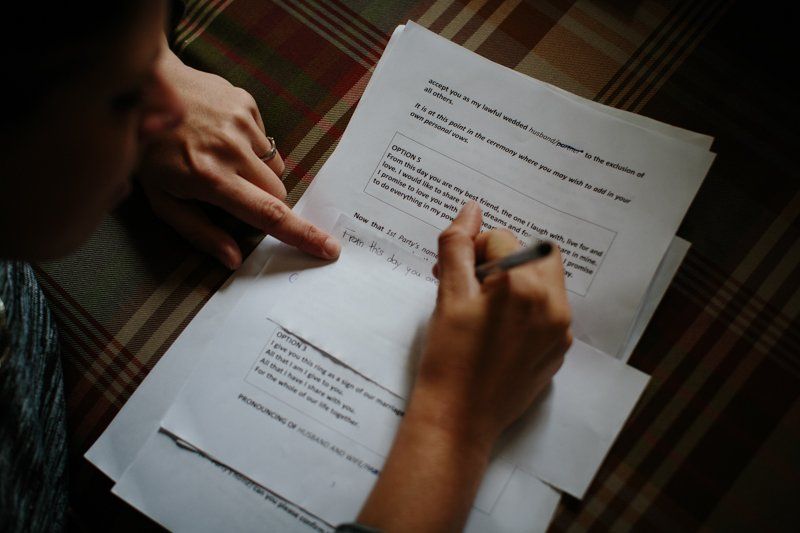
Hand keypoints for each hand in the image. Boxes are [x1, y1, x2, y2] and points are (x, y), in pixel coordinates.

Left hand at [137, 43, 339, 268]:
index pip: (268, 213)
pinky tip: (223, 138)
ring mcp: (241, 123)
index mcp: (210, 178)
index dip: (301, 234)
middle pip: (278, 191)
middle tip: (234, 194)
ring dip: (258, 173)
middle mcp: (231, 149)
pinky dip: (251, 147)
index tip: (328, 248)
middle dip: (266, 201)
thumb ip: (200, 233)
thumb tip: (234, 260)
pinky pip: (267, 140)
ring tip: (223, 160)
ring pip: (275, 167)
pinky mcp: (247, 104)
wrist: (143, 89)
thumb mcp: (163, 201)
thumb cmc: (149, 152)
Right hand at [415, 200, 571, 448]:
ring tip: (483, 308)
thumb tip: (471, 210)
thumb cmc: (448, 358)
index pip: (503, 240)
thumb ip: (458, 246)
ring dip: (517, 282)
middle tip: (472, 283)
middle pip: (535, 254)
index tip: (453, 273)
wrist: (458, 419)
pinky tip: (497, 332)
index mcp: (524, 287)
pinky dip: (526, 309)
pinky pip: (549, 312)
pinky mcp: (558, 351)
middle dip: (504, 259)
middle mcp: (553, 305)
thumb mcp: (448, 296)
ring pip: (545, 282)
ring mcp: (560, 331)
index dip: (473, 250)